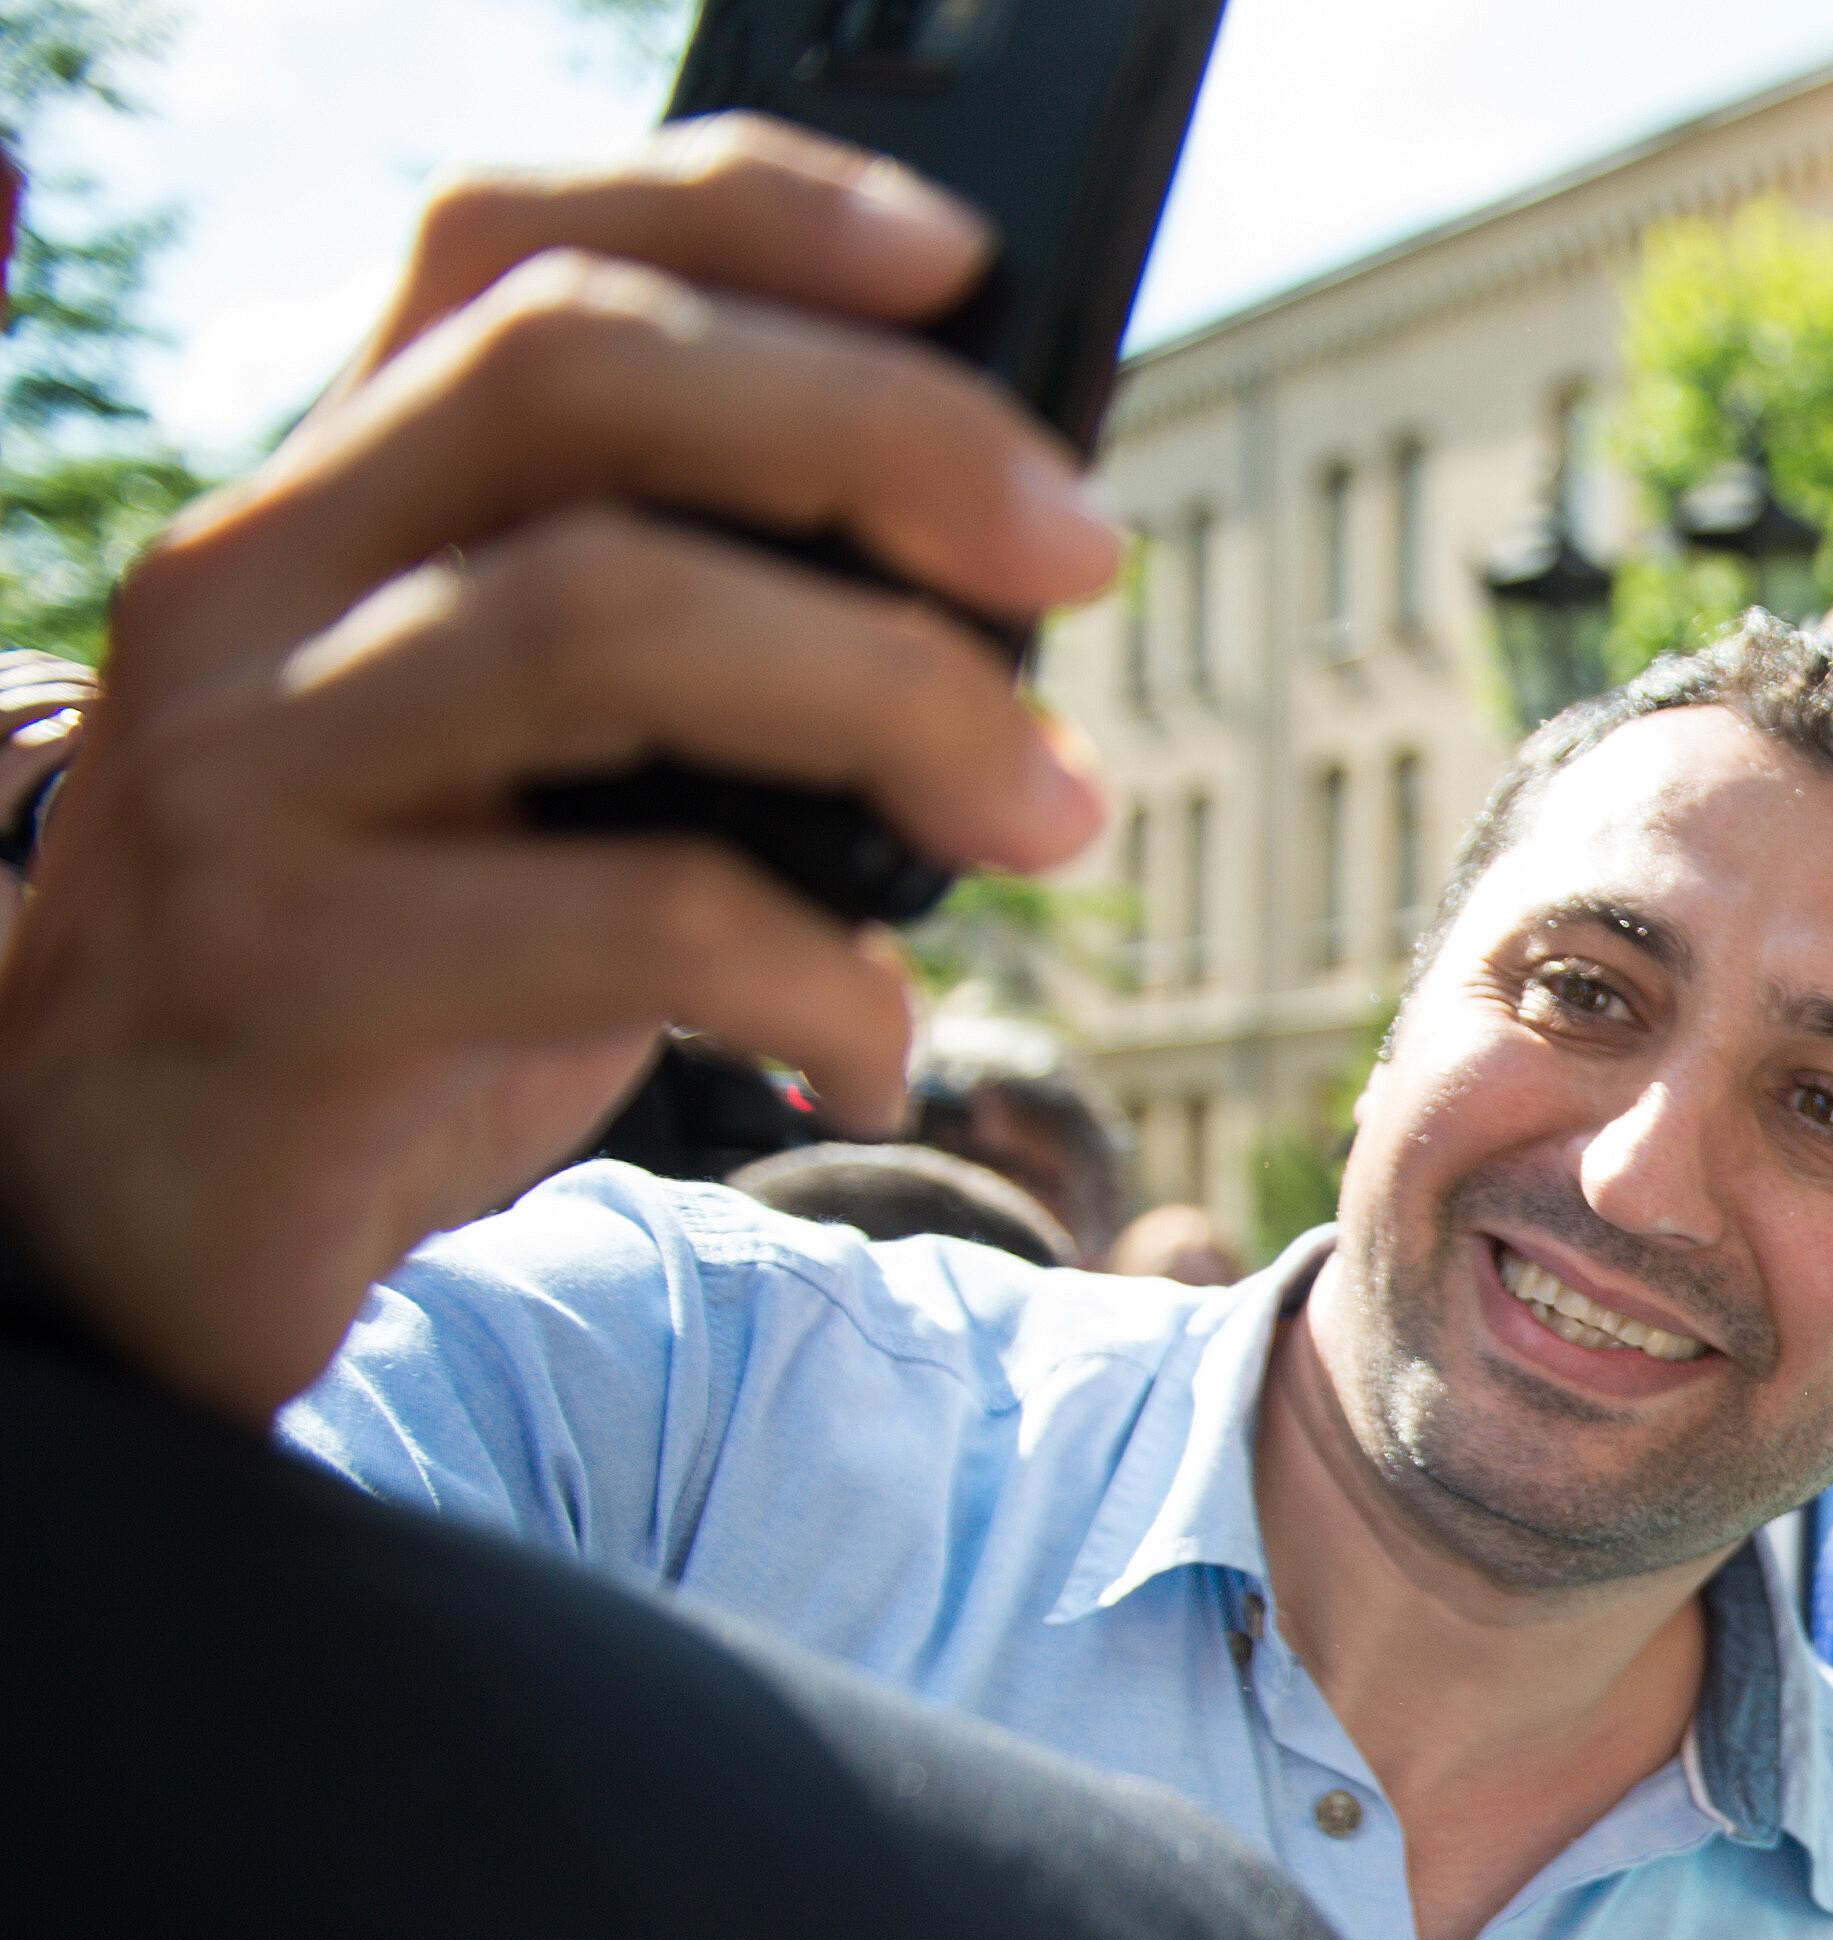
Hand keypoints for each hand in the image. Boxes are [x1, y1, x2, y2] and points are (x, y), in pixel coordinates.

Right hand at [0, 117, 1118, 1423]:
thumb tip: (995, 580)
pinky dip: (816, 978)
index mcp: (328, 501)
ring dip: (896, 700)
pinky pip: (625, 917)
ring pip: (604, 615)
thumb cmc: (389, 970)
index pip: (501, 244)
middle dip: (878, 432)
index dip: (739, 203)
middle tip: (1083, 555)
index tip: (962, 259)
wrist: (121, 1215)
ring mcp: (250, 770)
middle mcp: (255, 588)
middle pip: (576, 373)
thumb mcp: (521, 770)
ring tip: (1044, 816)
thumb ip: (680, 646)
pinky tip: (873, 1048)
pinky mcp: (286, 973)